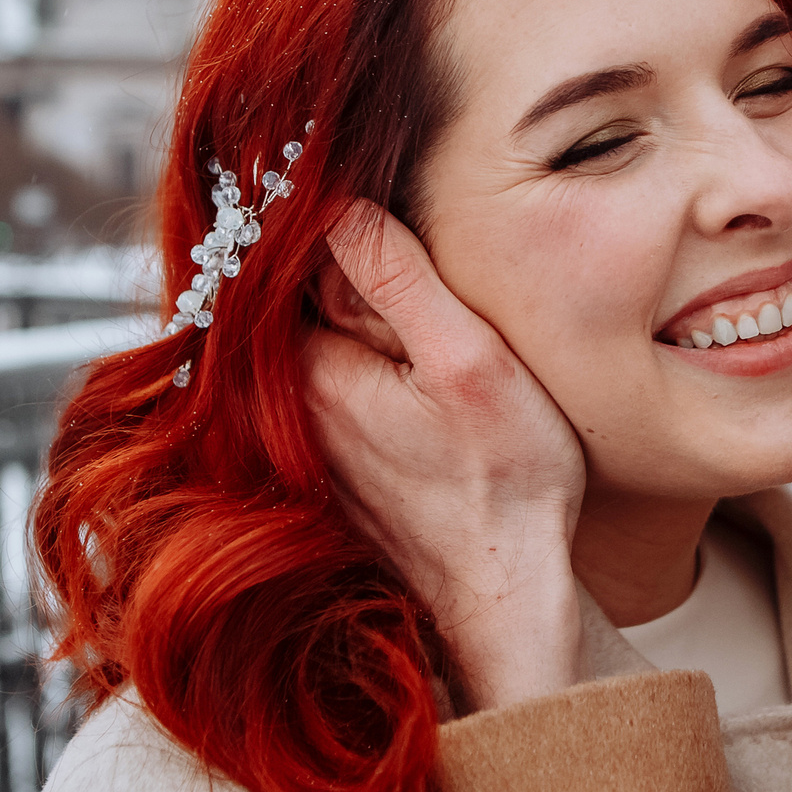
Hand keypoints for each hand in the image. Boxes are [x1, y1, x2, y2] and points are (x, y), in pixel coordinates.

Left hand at [305, 199, 585, 710]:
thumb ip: (396, 277)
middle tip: (395, 250)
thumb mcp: (467, 358)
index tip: (359, 200)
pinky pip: (327, 388)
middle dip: (333, 268)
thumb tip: (338, 203)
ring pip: (311, 345)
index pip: (283, 265)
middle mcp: (288, 411)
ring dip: (346, 313)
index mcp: (307, 373)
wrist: (509, 591)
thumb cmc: (504, 483)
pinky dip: (356, 361)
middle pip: (293, 304)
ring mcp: (307, 444)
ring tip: (410, 306)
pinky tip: (406, 364)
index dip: (321, 223)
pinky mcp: (332, 469)